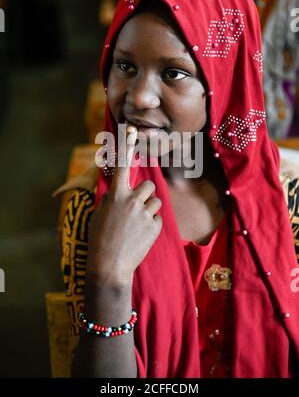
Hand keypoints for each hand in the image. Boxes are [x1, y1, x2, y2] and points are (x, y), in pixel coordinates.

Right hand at [87, 126, 162, 287]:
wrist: (109, 266)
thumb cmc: (99, 239)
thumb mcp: (100, 214)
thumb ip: (112, 199)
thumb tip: (119, 192)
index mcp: (116, 195)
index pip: (123, 165)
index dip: (126, 146)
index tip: (131, 129)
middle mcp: (132, 201)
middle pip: (149, 185)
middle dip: (144, 194)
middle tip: (135, 208)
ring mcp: (145, 214)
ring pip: (156, 201)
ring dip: (149, 209)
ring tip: (137, 225)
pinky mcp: (155, 227)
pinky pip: (157, 218)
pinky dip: (151, 224)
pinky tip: (140, 236)